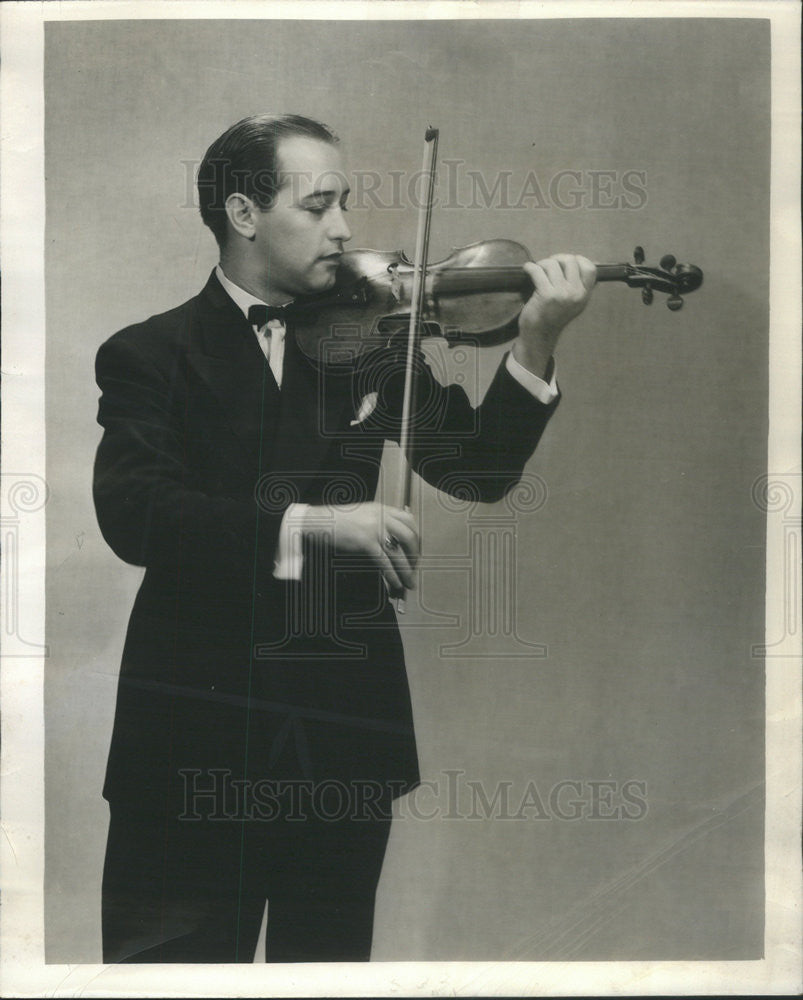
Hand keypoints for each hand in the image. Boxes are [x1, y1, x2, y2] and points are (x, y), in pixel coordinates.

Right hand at [303, 502, 418, 596]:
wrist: (319, 521)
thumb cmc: (338, 520)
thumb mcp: (363, 514)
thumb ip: (379, 520)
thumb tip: (392, 538)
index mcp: (382, 509)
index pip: (409, 519)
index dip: (417, 536)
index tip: (416, 549)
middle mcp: (381, 517)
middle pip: (409, 536)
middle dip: (415, 555)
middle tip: (414, 567)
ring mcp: (374, 529)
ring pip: (399, 552)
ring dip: (407, 570)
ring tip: (410, 582)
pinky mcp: (366, 542)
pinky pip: (385, 562)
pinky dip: (392, 575)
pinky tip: (395, 583)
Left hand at [513, 253, 596, 378]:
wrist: (539, 335)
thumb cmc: (553, 316)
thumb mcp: (574, 303)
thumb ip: (580, 286)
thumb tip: (586, 261)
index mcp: (584, 295)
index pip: (590, 268)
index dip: (578, 260)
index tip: (565, 263)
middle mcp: (576, 294)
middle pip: (570, 261)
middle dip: (557, 258)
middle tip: (548, 266)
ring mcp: (562, 294)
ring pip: (553, 264)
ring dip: (542, 263)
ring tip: (538, 270)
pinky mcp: (546, 295)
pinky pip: (538, 271)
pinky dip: (530, 267)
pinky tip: (527, 269)